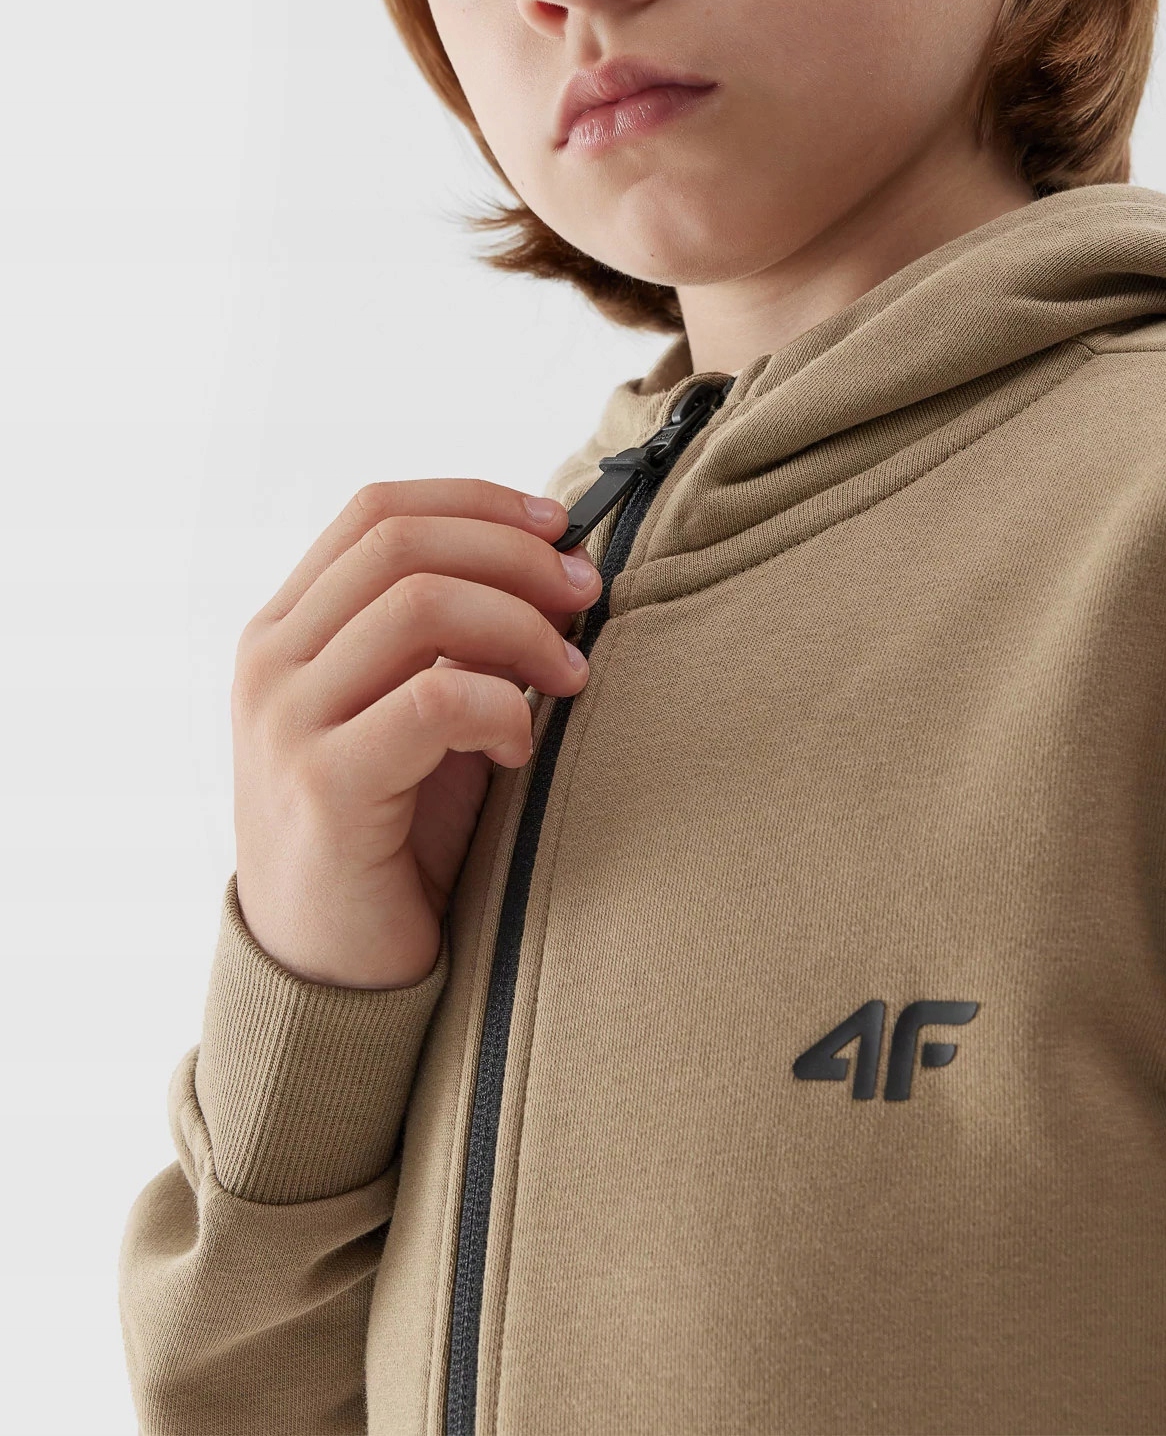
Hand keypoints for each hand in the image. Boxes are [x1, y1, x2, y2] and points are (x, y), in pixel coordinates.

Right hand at [230, 480, 600, 988]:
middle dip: (517, 556)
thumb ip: (455, 635)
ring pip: (422, 604)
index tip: (559, 527)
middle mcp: (270, 663)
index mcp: (286, 628)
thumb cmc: (394, 831)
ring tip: (569, 675)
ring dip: (522, 626)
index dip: (480, 502)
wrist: (332, 971)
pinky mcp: (323, 788)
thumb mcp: (417, 708)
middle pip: (403, 542)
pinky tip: (521, 747)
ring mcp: (285, 723)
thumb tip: (558, 560)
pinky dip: (502, 706)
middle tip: (586, 596)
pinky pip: (435, 699)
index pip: (378, 509)